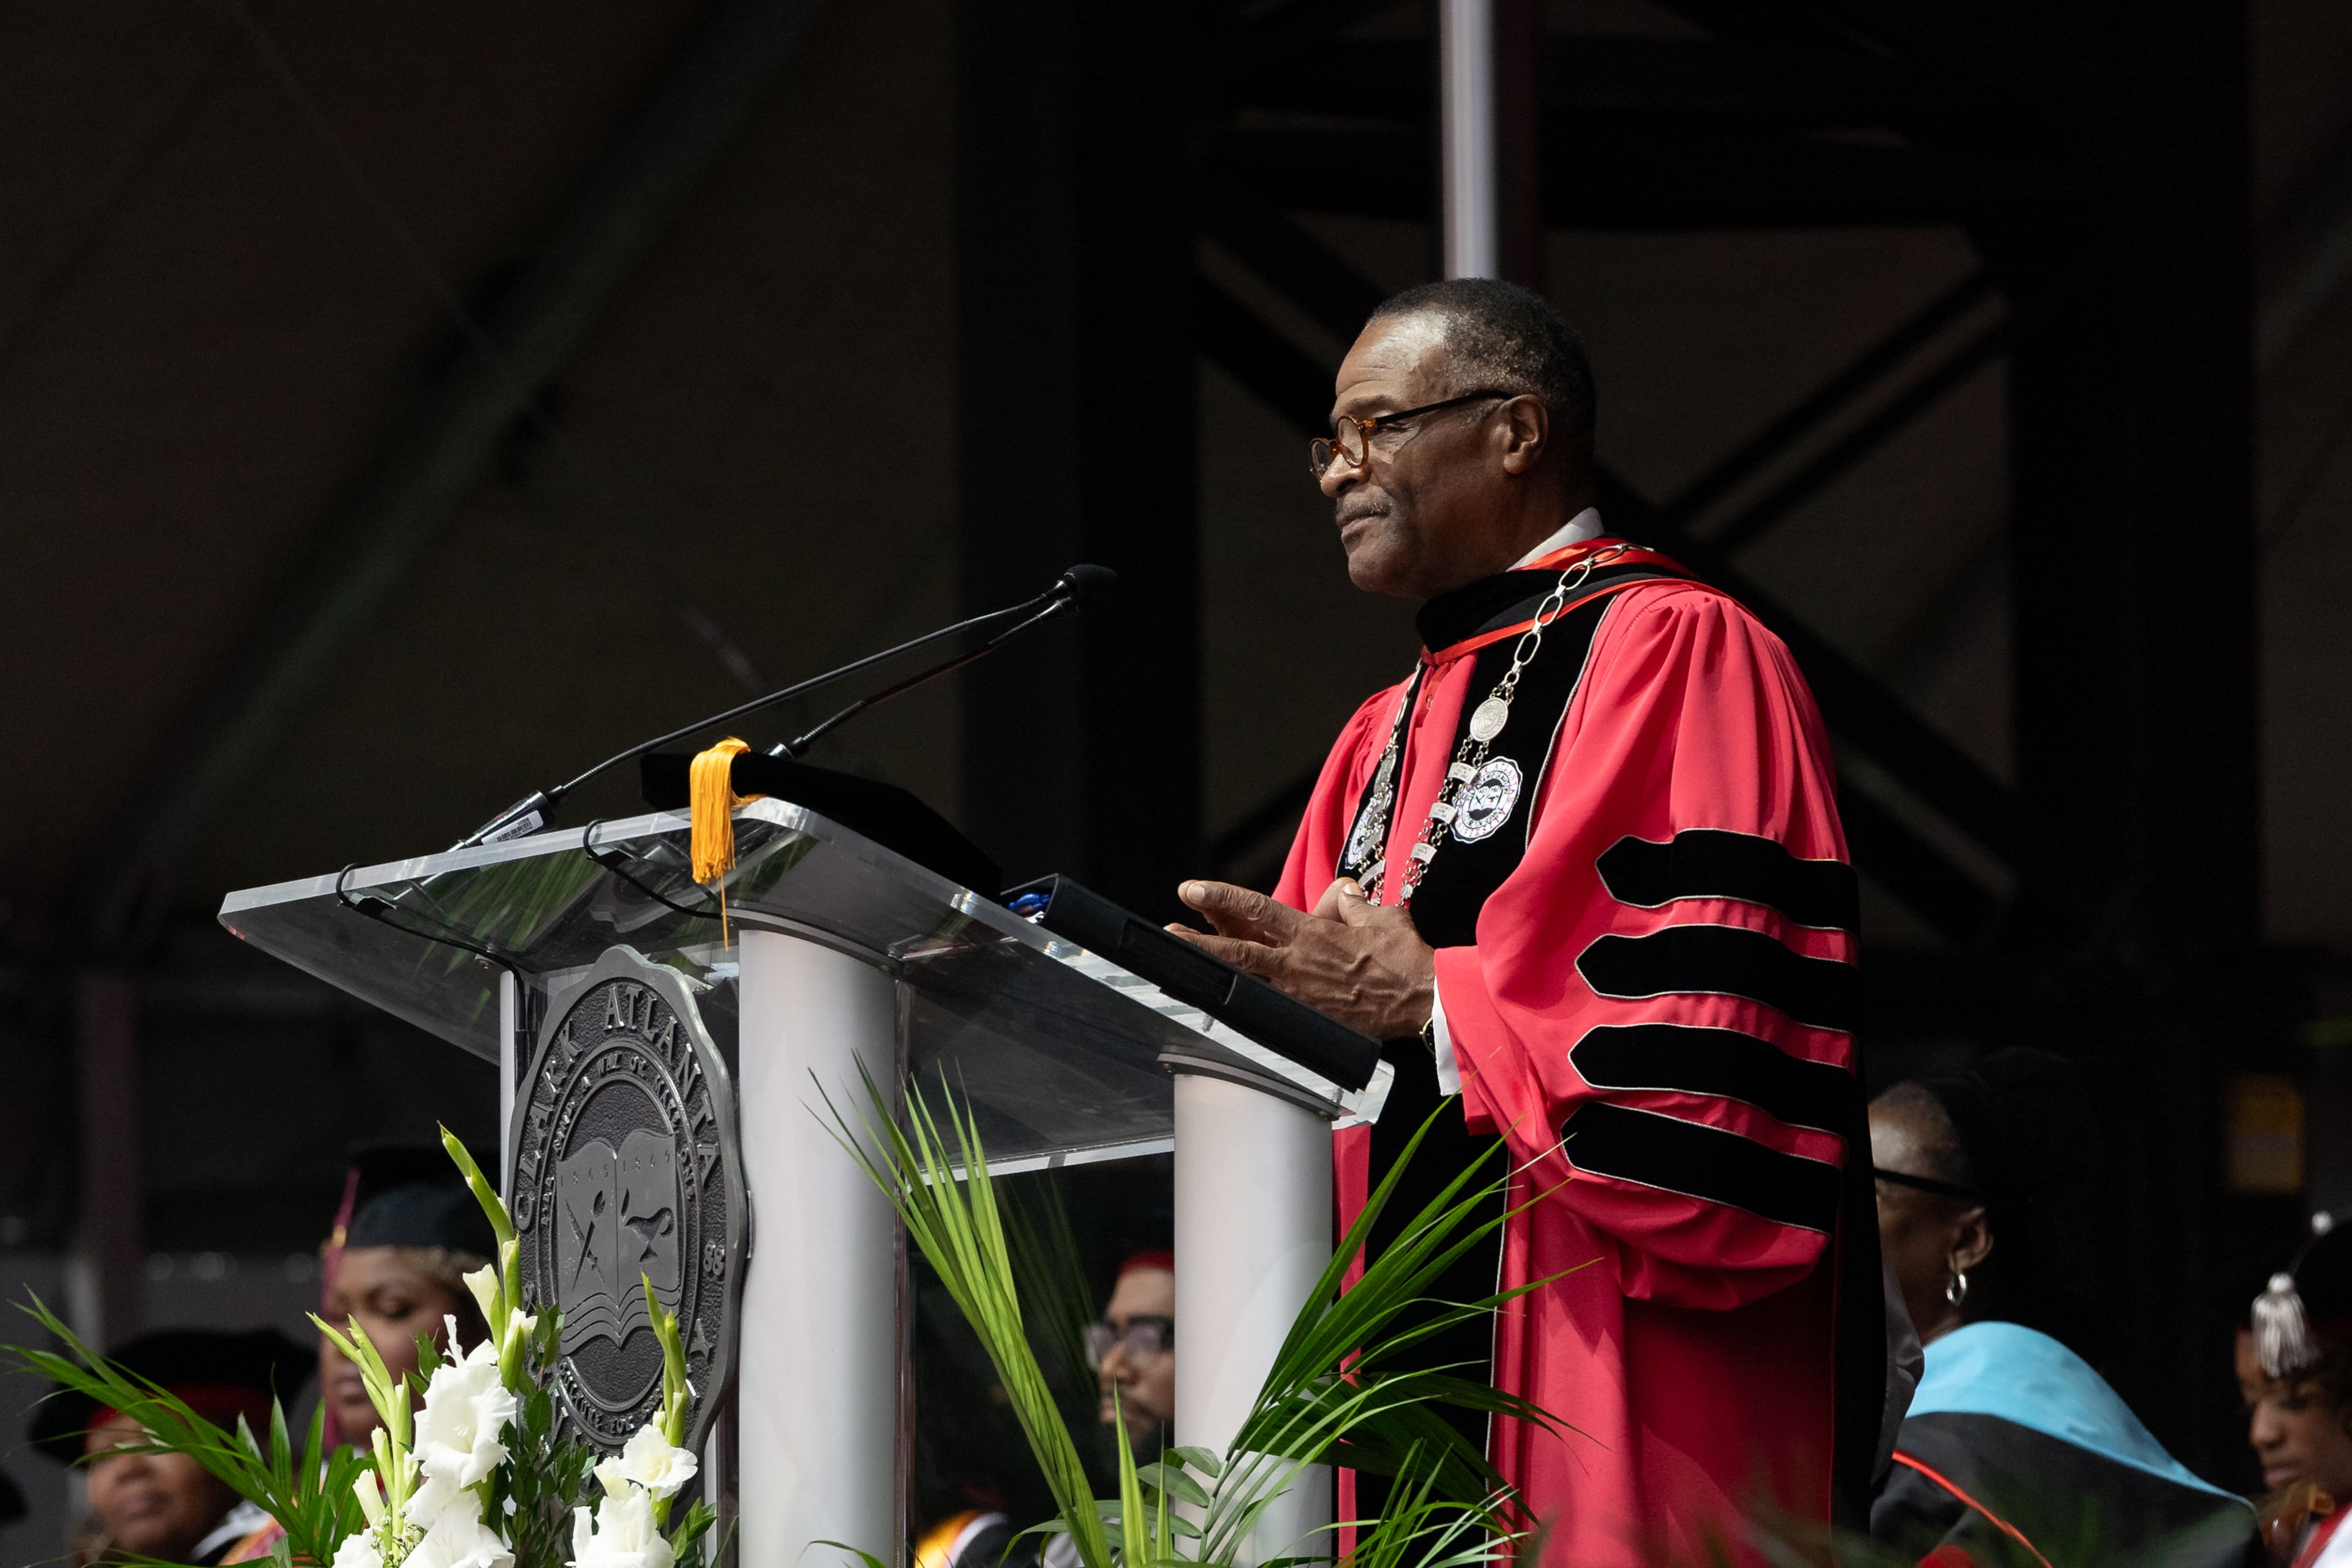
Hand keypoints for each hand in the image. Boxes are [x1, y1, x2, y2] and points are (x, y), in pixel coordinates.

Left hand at [1166, 877, 1435, 1039]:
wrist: (1423, 999)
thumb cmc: (1404, 956)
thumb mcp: (1380, 915)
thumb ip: (1352, 904)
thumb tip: (1342, 893)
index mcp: (1311, 932)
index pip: (1257, 909)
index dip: (1221, 897)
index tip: (1191, 889)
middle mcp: (1297, 963)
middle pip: (1238, 949)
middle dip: (1199, 941)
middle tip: (1168, 933)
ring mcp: (1300, 994)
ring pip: (1248, 980)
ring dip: (1215, 973)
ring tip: (1182, 967)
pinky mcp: (1311, 1019)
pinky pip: (1273, 1009)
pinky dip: (1249, 1006)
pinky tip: (1225, 1008)